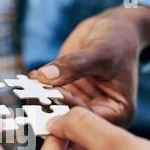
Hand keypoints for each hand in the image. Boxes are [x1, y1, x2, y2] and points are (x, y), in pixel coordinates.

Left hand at [30, 6, 149, 126]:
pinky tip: (32, 77)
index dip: (70, 110)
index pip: (90, 120)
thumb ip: (75, 66)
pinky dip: (37, 89)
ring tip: (31, 82)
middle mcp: (99, 115)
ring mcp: (79, 106)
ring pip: (55, 109)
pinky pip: (48, 97)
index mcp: (118, 113)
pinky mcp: (65, 96)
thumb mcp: (101, 52)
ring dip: (39, 98)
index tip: (53, 94)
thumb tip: (46, 76)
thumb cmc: (118, 40)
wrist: (111, 28)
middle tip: (33, 91)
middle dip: (50, 106)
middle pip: (70, 119)